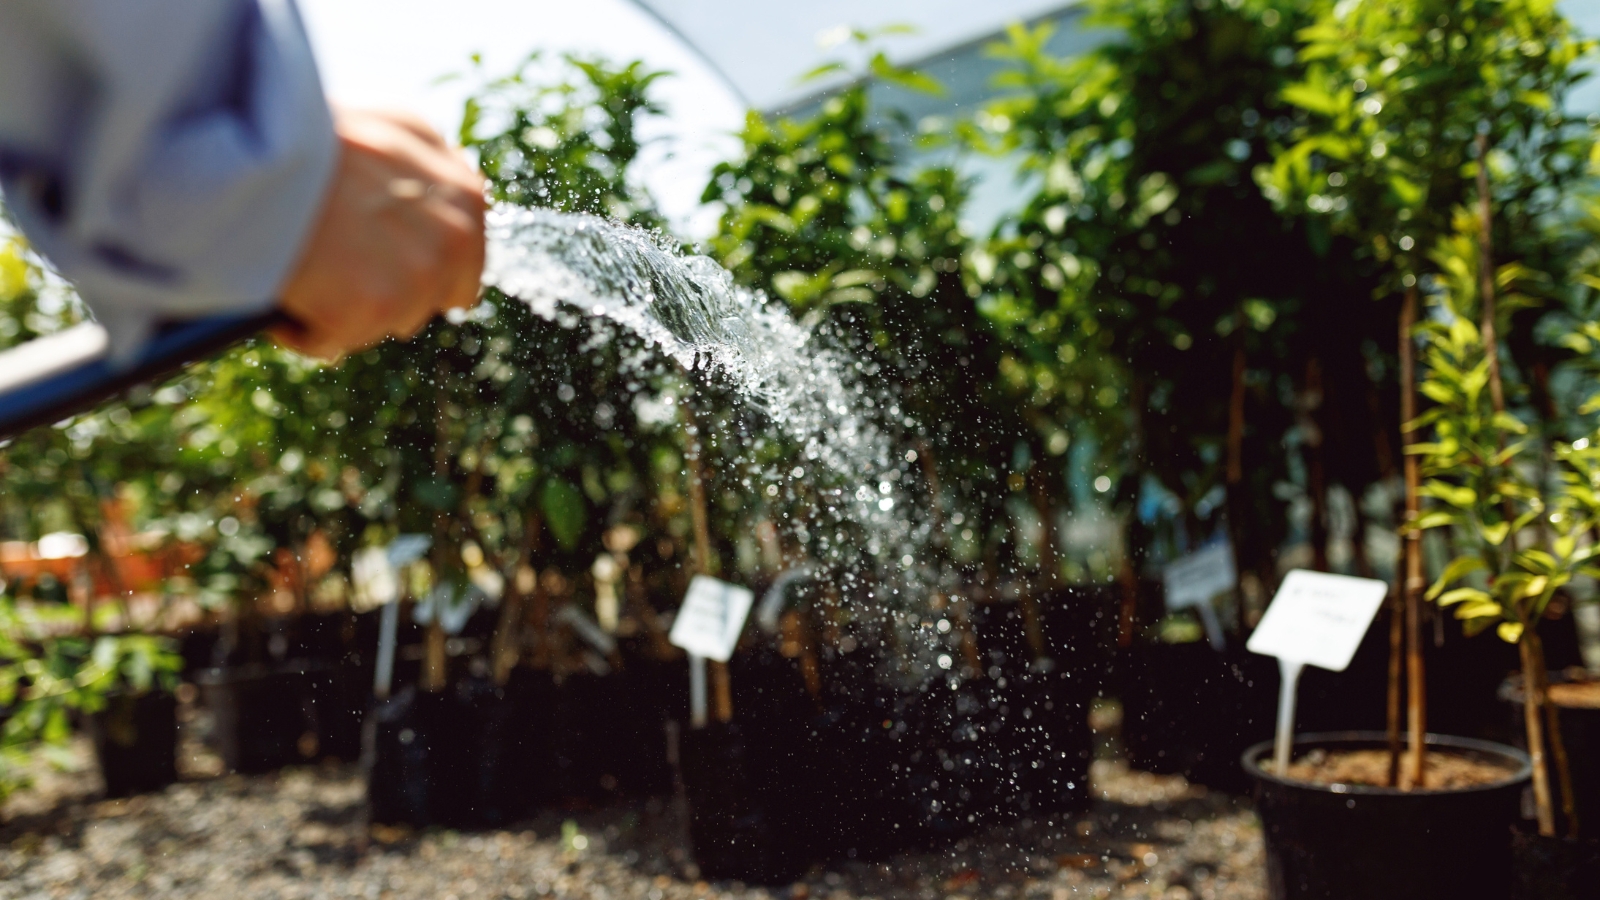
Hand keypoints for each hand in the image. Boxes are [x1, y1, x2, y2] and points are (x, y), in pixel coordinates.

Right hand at [273, 108, 485, 358]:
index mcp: (465, 196)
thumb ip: (433, 173)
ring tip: (306, 264)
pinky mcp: (375, 306)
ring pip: (382, 324)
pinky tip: (283, 286)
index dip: (418, 269)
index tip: (379, 264)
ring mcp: (417, 274)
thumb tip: (447, 213)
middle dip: (383, 292)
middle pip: (425, 301)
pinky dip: (302, 328)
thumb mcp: (393, 129)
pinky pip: (333, 341)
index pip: (463, 265)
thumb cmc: (313, 135)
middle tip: (332, 259)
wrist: (256, 149)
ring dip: (343, 311)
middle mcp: (455, 237)